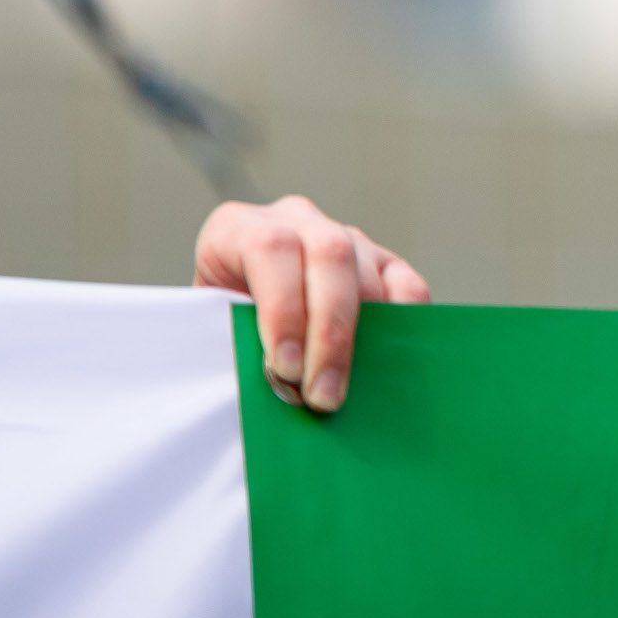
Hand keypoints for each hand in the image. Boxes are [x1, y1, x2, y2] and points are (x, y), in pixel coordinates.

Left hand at [195, 195, 427, 415]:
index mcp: (237, 229)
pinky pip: (406, 285)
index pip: (270, 249)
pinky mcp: (382, 262)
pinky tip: (386, 365)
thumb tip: (276, 387)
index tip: (284, 368)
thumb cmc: (215, 328)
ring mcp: (344, 236)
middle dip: (329, 332)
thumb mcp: (211, 330)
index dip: (282, 308)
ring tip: (346, 393)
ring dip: (361, 340)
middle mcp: (295, 221)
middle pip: (329, 255)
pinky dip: (402, 324)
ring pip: (367, 274)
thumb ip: (237, 344)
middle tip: (322, 396)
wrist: (232, 318)